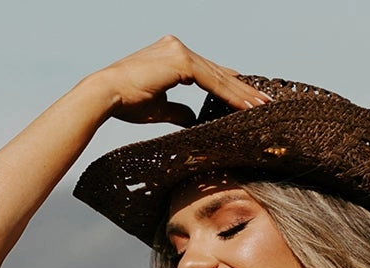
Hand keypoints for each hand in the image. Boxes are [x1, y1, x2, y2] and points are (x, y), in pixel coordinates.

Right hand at [95, 37, 268, 127]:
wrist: (106, 94)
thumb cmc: (125, 102)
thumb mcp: (158, 107)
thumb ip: (178, 110)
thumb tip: (192, 118)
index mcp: (171, 55)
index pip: (207, 71)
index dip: (228, 86)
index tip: (246, 99)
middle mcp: (177, 48)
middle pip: (217, 71)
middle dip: (241, 89)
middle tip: (263, 102)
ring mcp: (179, 51)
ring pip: (218, 75)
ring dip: (241, 93)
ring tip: (261, 106)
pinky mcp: (180, 61)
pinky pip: (212, 81)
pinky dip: (230, 94)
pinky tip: (245, 106)